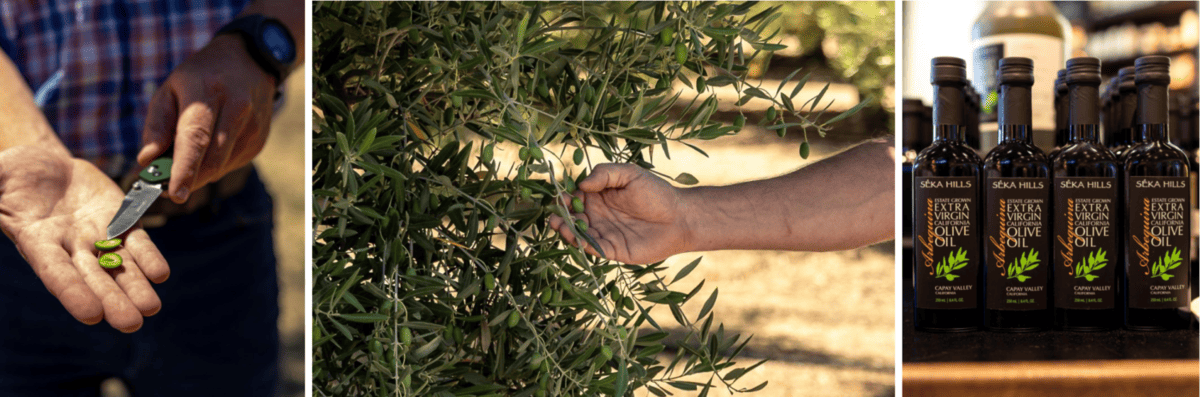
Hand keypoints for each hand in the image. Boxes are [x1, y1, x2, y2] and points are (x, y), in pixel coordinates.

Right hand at [0, 145, 169, 331]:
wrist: (44, 166)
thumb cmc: (13, 176)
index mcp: (37, 241)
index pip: (55, 272)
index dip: (72, 292)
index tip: (91, 315)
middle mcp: (70, 246)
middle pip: (93, 278)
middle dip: (112, 300)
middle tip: (131, 324)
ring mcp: (96, 235)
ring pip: (119, 265)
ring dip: (136, 287)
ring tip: (151, 309)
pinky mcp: (119, 220)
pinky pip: (136, 241)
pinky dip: (149, 258)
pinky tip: (160, 275)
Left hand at [138, 34, 275, 203]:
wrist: (249, 61)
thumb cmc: (201, 77)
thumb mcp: (170, 88)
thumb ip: (157, 125)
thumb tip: (148, 161)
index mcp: (209, 93)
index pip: (196, 138)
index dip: (185, 168)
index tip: (174, 193)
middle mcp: (237, 110)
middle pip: (211, 159)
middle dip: (188, 180)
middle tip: (168, 187)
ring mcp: (253, 127)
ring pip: (221, 167)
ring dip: (200, 172)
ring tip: (189, 154)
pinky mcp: (259, 140)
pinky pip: (231, 165)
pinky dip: (214, 165)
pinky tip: (211, 146)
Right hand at [547, 163, 693, 263]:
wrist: (679, 218)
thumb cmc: (656, 193)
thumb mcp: (630, 174)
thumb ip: (605, 174)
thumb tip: (582, 184)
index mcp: (598, 196)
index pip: (573, 198)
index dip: (564, 199)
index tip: (561, 199)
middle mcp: (597, 215)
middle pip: (571, 218)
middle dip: (560, 219)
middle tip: (556, 219)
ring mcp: (603, 233)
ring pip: (578, 235)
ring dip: (568, 233)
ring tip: (564, 228)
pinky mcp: (612, 250)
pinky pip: (593, 249)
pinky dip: (584, 247)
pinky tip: (581, 241)